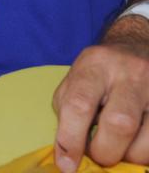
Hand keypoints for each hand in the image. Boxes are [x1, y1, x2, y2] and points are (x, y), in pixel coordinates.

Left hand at [53, 16, 148, 171]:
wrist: (136, 48)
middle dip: (105, 151)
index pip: (79, 104)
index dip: (70, 139)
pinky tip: (136, 144)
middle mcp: (130, 73)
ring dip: (131, 156)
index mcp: (95, 65)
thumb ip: (68, 112)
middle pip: (120, 123)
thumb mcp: (75, 81)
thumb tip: (68, 155)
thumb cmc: (99, 72)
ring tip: (120, 149)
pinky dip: (146, 152)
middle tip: (98, 155)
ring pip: (148, 139)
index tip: (67, 165)